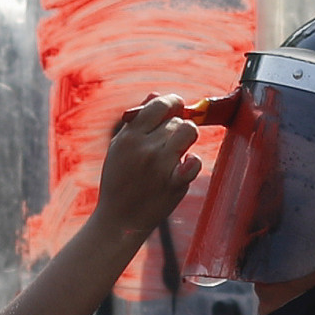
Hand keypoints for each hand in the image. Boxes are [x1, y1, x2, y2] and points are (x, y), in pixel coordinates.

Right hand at [95, 94, 200, 237]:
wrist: (119, 220)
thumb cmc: (119, 181)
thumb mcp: (119, 147)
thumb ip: (138, 121)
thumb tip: (156, 95)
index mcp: (130, 136)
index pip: (159, 105)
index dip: (172, 102)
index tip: (176, 107)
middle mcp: (145, 148)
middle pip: (176, 121)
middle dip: (176, 128)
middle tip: (167, 143)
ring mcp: (160, 166)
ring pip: (188, 133)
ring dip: (186, 140)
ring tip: (176, 152)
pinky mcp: (173, 184)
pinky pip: (195, 162)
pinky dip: (193, 162)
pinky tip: (183, 167)